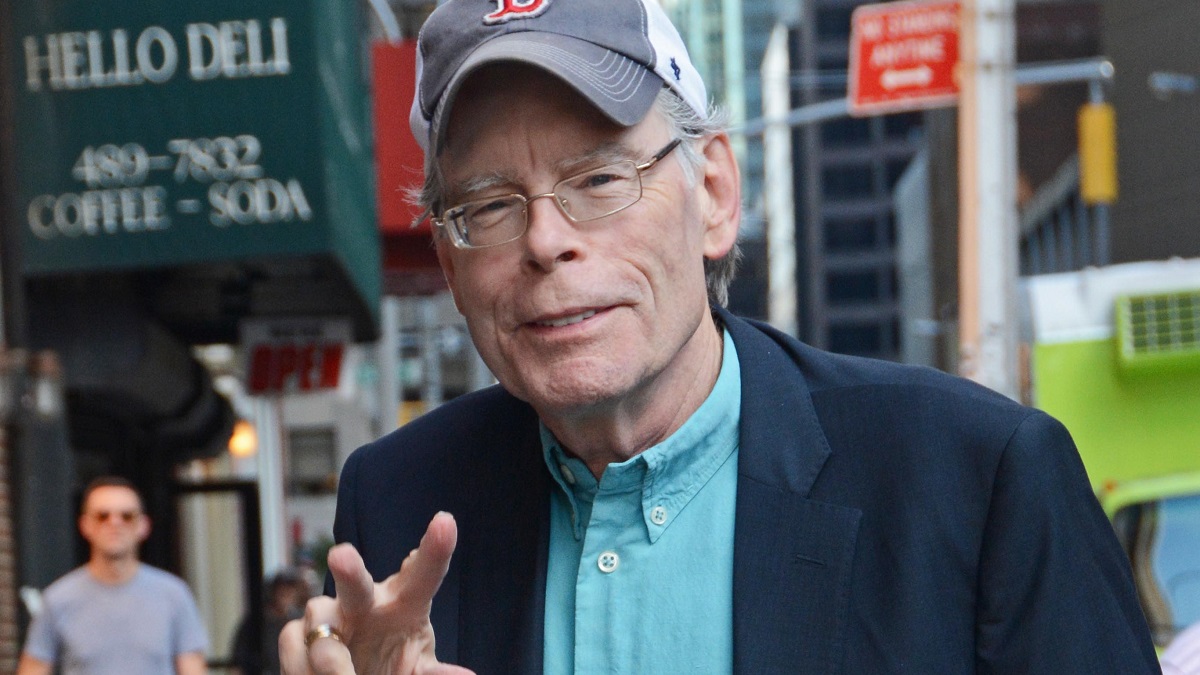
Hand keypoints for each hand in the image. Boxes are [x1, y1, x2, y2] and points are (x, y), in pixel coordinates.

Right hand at [279, 512, 473, 674]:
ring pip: (318, 617)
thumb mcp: (417, 669)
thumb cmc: (392, 667)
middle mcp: (367, 601)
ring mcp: (329, 613)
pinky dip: (303, 668)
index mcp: (405, 604)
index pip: (422, 576)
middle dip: (349, 570)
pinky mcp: (297, 630)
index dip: (435, 550)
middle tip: (342, 556)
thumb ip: (434, 673)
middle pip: (357, 582)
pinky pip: (293, 643)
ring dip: (329, 657)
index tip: (446, 522)